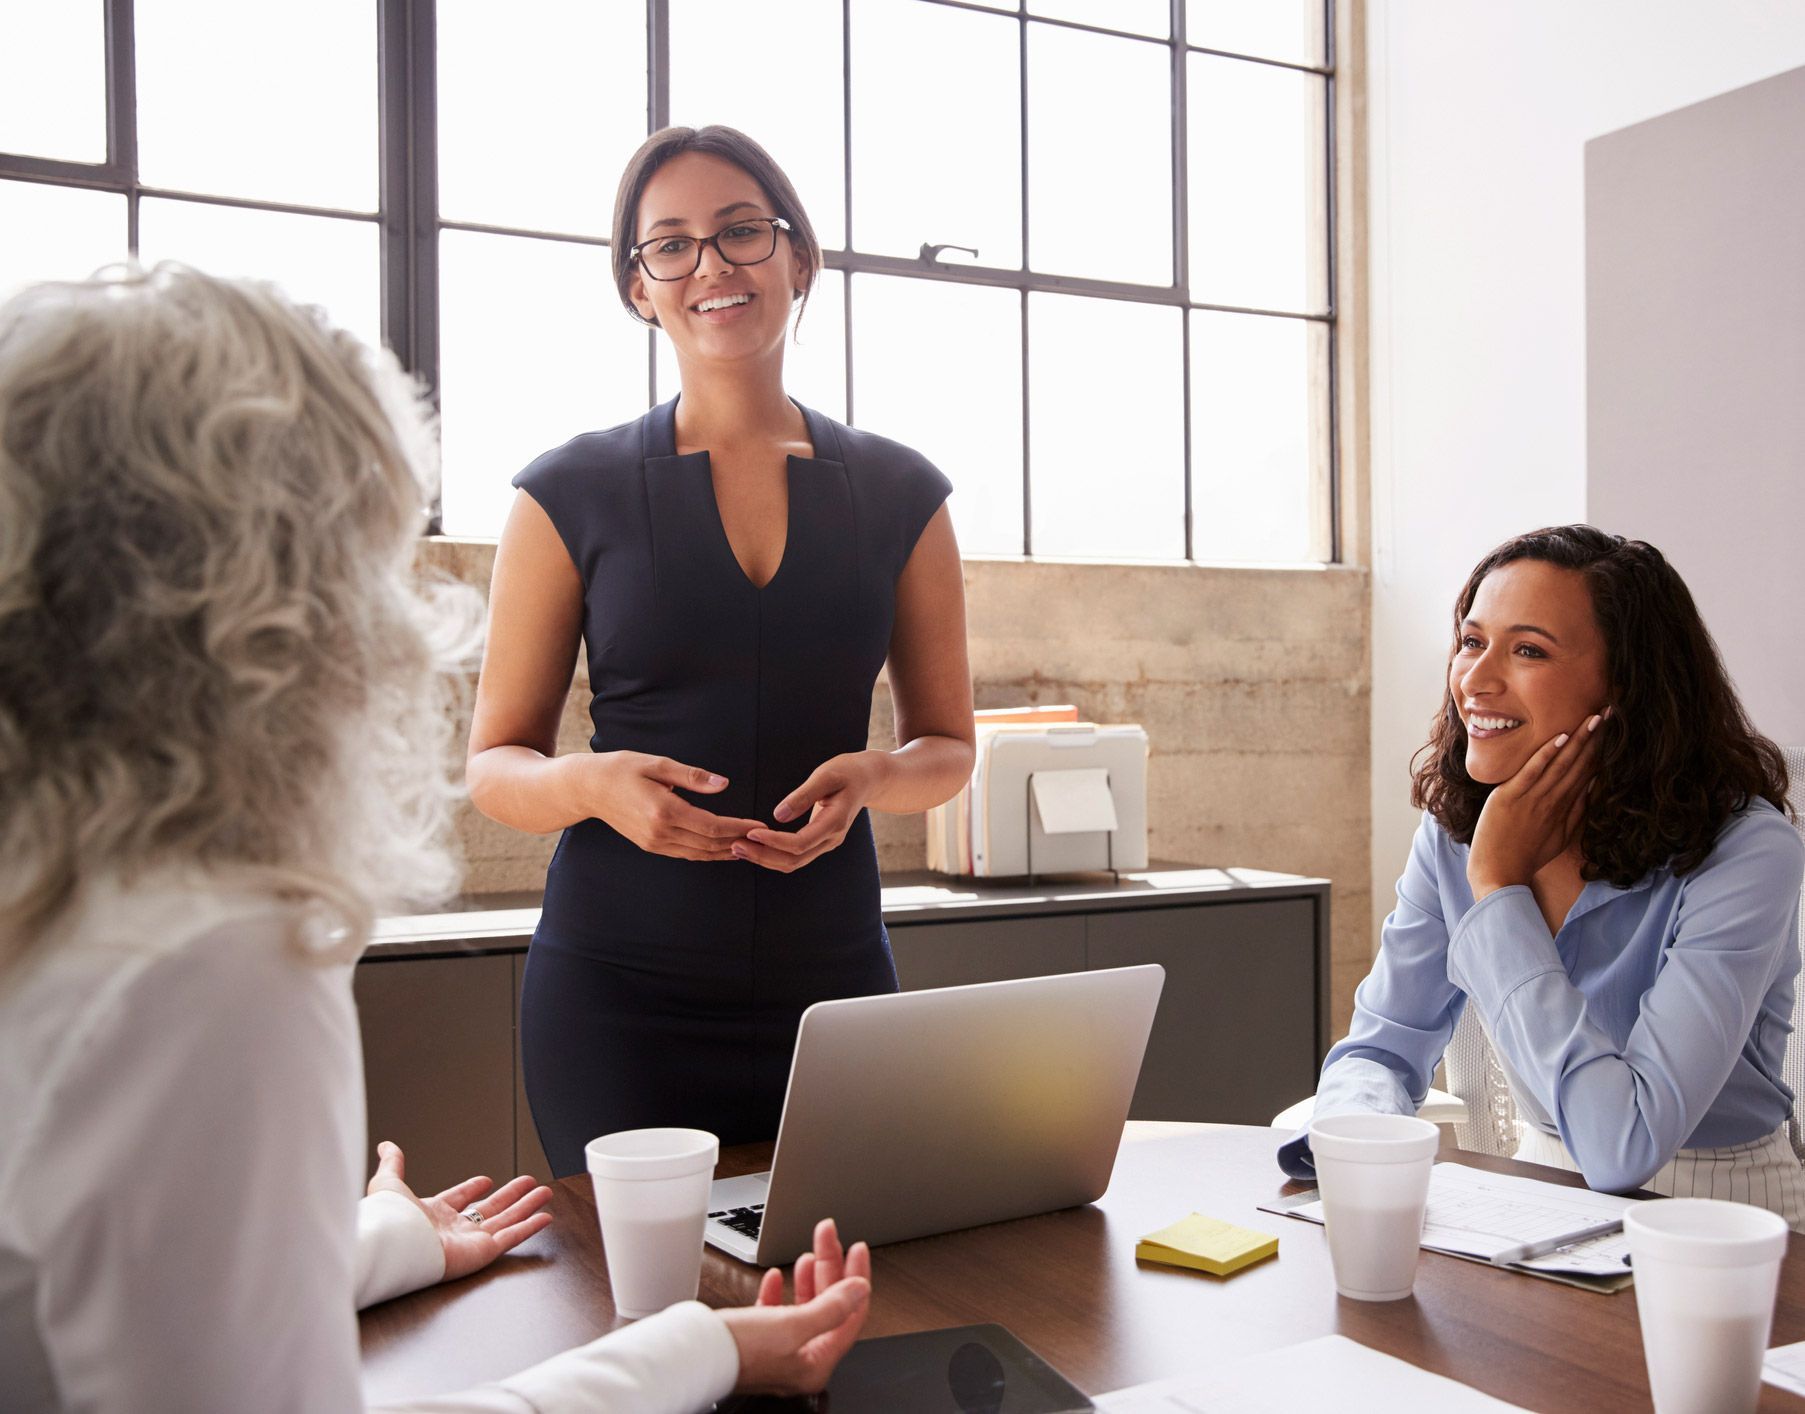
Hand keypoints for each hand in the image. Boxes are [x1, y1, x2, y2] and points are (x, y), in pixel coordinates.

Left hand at [366, 1141, 553, 1282]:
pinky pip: (511, 1238)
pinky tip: (544, 1218)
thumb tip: (386, 1145)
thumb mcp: (389, 1183)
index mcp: (432, 1213)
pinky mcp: (482, 1252)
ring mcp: (469, 1241)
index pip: (457, 1199)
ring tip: (544, 1194)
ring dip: (526, 1207)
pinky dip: (529, 1228)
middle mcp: (453, 1228)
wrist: (393, 1246)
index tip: (485, 1180)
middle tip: (529, 1184)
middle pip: (489, 1209)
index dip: (471, 1188)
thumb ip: (392, 1164)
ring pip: (506, 1221)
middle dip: (510, 1196)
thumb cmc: (388, 1219)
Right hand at [580, 751, 764, 861]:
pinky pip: (685, 853)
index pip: (712, 826)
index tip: (759, 825)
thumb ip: (693, 776)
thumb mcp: (658, 764)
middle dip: (738, 842)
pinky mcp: (651, 846)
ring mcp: (654, 843)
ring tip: (750, 847)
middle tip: (764, 839)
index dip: (739, 828)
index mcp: (664, 811)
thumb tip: (724, 784)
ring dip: (725, 852)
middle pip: (709, 844)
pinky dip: (707, 853)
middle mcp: (660, 832)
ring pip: (699, 854)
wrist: (588, 788)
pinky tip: (722, 848)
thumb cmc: (622, 769)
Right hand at [720, 1219, 872, 1395]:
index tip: (856, 1249)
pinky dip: (778, 1292)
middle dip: (829, 1268)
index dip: (856, 1278)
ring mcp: (778, 1350)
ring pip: (804, 1306)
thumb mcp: (792, 1325)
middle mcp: (800, 1359)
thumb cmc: (739, 1350)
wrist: (693, 1355)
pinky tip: (775, 1275)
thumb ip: (830, 1308)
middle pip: (828, 1305)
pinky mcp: (756, 1341)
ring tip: (808, 1254)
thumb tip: (860, 1289)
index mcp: (815, 1362)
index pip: (850, 1315)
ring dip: (807, 1277)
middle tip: (828, 1237)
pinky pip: (777, 1313)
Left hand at [732, 752, 890, 872]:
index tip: (750, 833)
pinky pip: (796, 856)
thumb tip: (778, 815)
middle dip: (763, 855)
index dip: (773, 842)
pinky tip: (756, 846)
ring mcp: (827, 843)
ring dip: (765, 858)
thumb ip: (803, 795)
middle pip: (794, 860)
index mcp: (834, 823)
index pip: (799, 844)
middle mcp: (831, 839)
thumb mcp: (826, 775)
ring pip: (794, 863)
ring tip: (739, 848)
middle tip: (735, 844)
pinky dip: (774, 854)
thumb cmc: (848, 772)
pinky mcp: (820, 841)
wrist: (869, 778)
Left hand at [1467, 710, 1607, 898]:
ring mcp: (1532, 799)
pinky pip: (1531, 773)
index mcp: (1565, 808)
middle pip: (1581, 764)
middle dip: (1597, 739)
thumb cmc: (1527, 855)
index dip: (1602, 750)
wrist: (1499, 874)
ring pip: (1561, 765)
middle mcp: (1553, 801)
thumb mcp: (1560, 837)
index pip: (1589, 773)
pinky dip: (1546, 755)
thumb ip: (1576, 813)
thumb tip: (1592, 790)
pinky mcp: (1510, 798)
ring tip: (1595, 719)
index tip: (1614, 730)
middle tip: (1613, 713)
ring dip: (1578, 741)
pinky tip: (1559, 738)